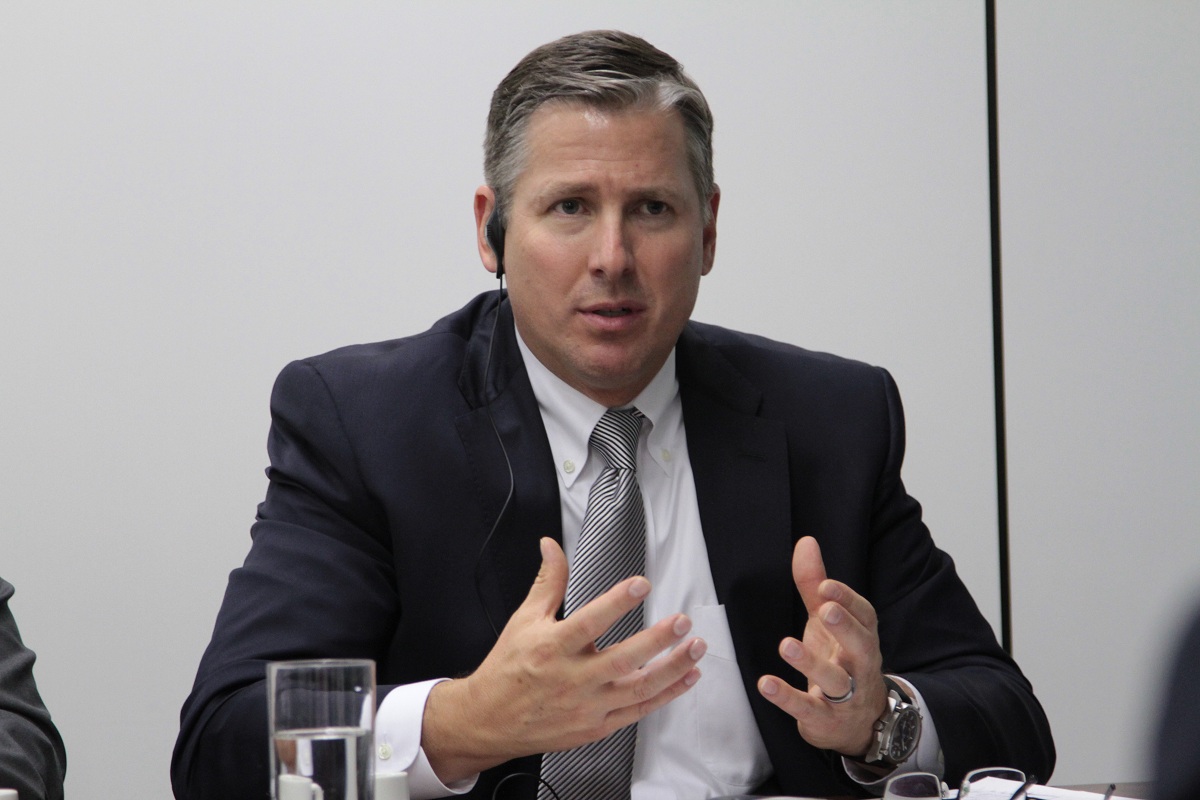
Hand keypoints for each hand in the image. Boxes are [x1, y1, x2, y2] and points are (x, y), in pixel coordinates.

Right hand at [422, 537, 705, 782]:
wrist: (489, 720)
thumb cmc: (508, 669)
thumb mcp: (524, 619)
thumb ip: (548, 582)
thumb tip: (552, 546)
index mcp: (552, 648)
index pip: (589, 621)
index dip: (617, 602)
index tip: (641, 584)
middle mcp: (572, 679)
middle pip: (623, 659)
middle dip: (658, 641)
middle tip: (682, 622)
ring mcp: (588, 706)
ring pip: (639, 689)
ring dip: (672, 668)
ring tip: (696, 648)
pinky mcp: (597, 726)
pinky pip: (639, 711)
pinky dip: (666, 695)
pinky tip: (686, 677)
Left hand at [756, 536, 887, 757]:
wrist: (858, 722)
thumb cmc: (840, 659)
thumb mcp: (827, 622)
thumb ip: (815, 584)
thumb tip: (807, 541)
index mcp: (863, 637)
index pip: (865, 617)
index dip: (848, 601)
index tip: (826, 586)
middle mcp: (860, 665)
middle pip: (861, 647)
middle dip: (845, 629)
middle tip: (825, 610)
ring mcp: (846, 695)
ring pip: (836, 680)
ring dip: (811, 663)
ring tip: (785, 644)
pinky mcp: (825, 719)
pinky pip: (808, 709)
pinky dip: (787, 697)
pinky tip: (765, 683)